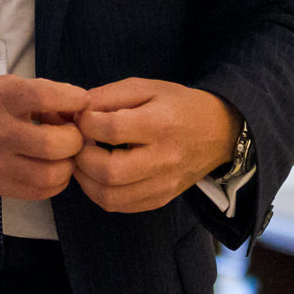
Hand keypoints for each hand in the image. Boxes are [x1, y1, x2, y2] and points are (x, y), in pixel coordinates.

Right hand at [0, 75, 89, 199]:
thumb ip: (38, 96)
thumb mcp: (0, 85)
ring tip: (62, 156)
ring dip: (67, 166)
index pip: (45, 97)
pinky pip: (37, 193)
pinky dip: (53, 183)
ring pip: (49, 176)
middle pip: (54, 144)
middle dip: (73, 140)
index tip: (82, 102)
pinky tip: (49, 170)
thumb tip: (76, 110)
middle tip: (72, 136)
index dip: (72, 99)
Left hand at [72, 78, 239, 212]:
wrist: (218, 132)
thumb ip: (108, 96)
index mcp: (159, 124)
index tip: (81, 118)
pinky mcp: (161, 199)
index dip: (86, 124)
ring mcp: (163, 185)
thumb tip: (75, 110)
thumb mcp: (145, 87)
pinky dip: (99, 193)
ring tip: (82, 160)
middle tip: (77, 143)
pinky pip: (120, 206)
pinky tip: (96, 175)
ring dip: (85, 179)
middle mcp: (163, 159)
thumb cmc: (177, 105)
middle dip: (81, 157)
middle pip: (109, 171)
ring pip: (110, 196)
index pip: (112, 130)